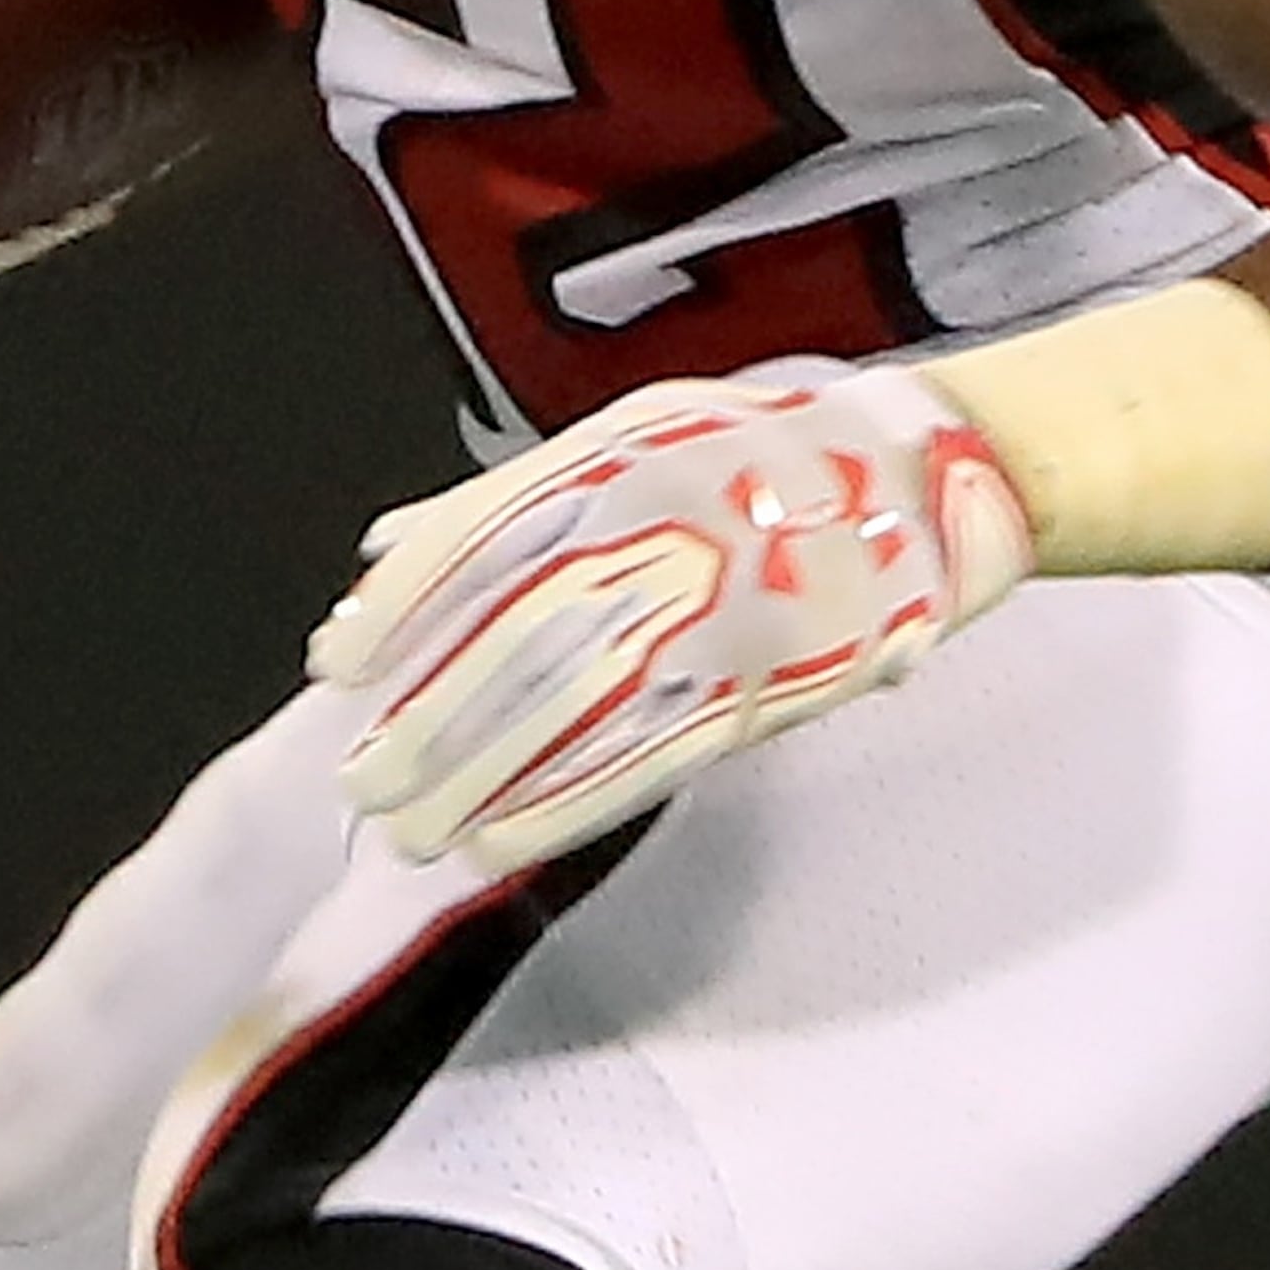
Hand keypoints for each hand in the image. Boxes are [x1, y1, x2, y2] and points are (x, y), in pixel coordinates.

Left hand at [310, 362, 1036, 876]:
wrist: (933, 475)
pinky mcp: (767, 684)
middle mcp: (660, 534)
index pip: (477, 539)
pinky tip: (503, 839)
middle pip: (514, 640)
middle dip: (428, 718)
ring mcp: (715, 614)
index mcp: (616, 461)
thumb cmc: (769, 447)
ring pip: (574, 711)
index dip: (402, 609)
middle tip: (363, 779)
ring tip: (414, 829)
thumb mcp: (634, 429)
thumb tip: (383, 544)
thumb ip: (505, 491)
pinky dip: (570, 804)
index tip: (337, 662)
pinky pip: (651, 754)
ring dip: (483, 778)